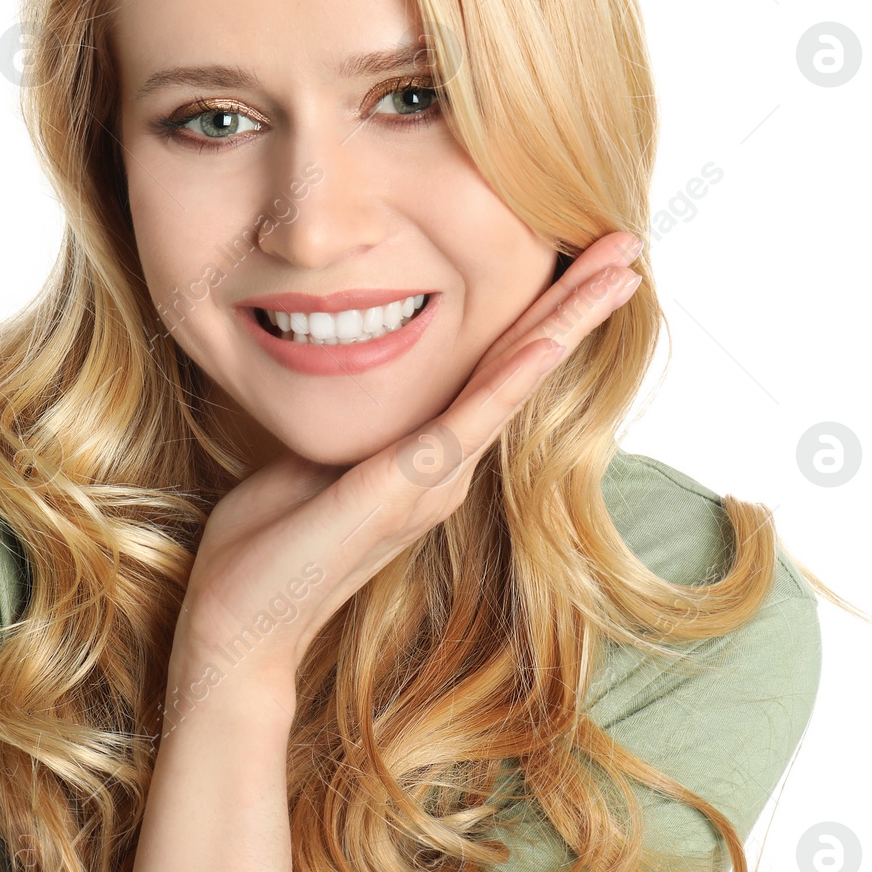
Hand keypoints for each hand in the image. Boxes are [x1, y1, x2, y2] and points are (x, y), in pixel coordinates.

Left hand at [167, 232, 643, 718]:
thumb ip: (348, 428)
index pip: (493, 368)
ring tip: (620, 271)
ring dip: (568, 320)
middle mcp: (446, 468)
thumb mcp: (310, 463)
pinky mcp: (404, 488)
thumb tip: (338, 378)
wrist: (241, 625)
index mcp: (426, 458)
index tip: (579, 262)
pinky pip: (468, 420)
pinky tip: (547, 339)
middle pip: (523, 365)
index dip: (538, 314)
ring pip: (513, 381)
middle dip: (577, 303)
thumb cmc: (264, 545)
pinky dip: (513, 377)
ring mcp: (433, 479)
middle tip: (630, 245)